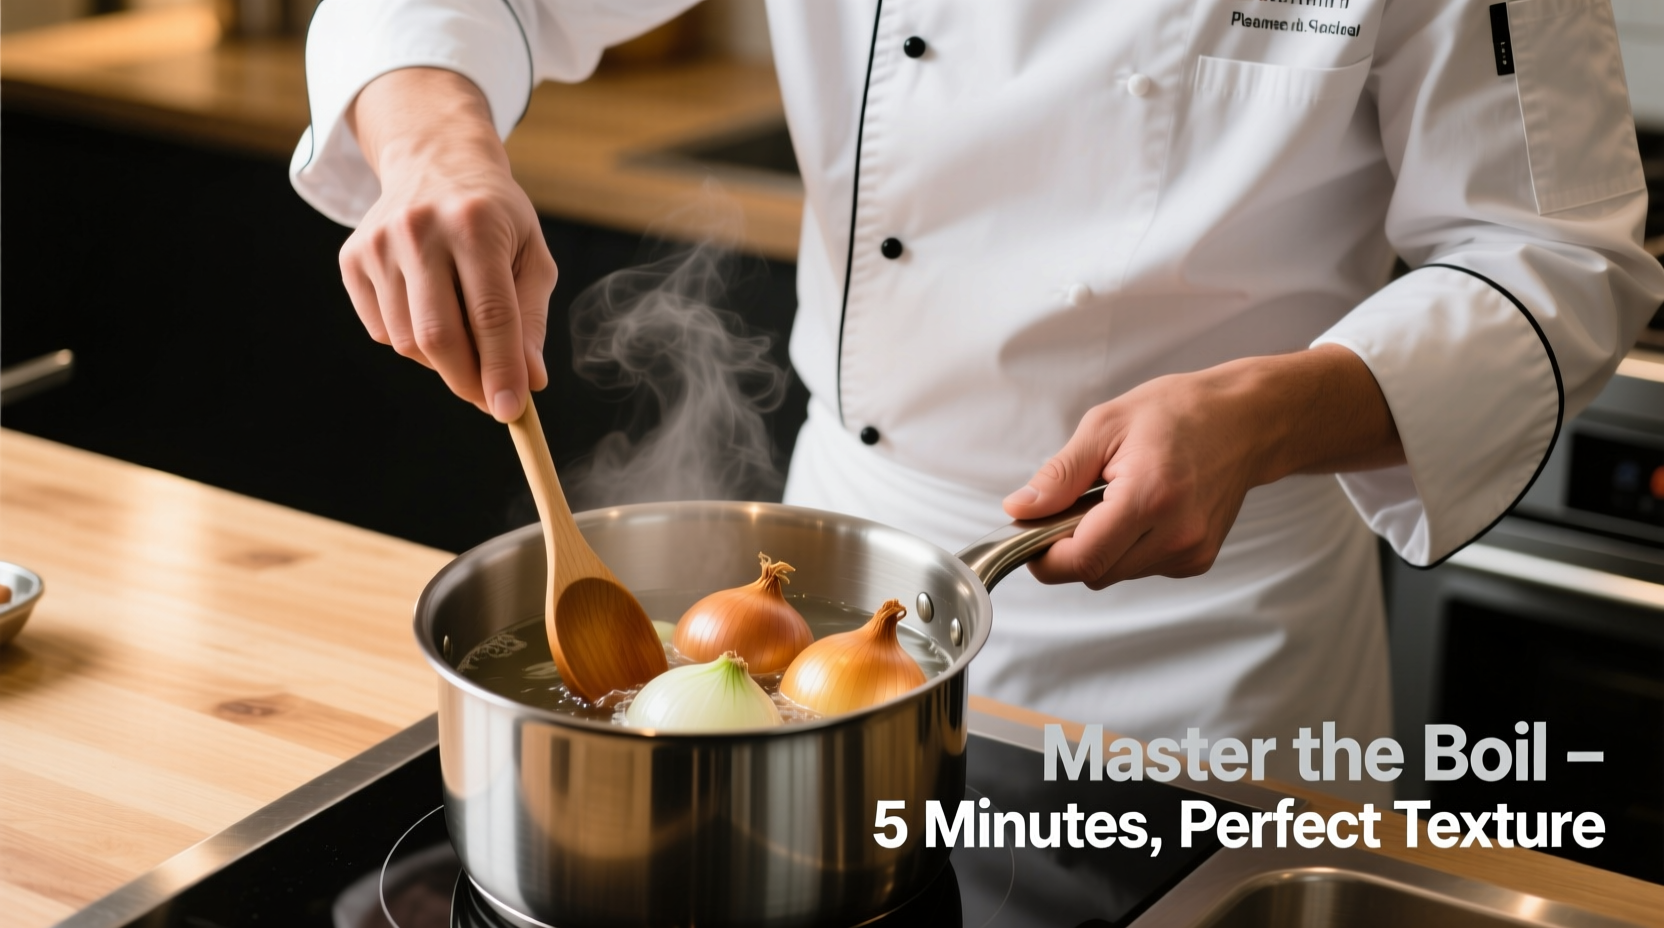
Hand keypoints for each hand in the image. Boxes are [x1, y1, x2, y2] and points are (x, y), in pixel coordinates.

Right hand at [341, 68, 555, 420]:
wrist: (434, 159)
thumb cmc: (495, 216)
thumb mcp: (531, 255)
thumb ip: (531, 320)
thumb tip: (529, 382)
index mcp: (475, 224)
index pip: (490, 315)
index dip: (501, 370)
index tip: (511, 411)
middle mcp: (420, 230)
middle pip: (439, 336)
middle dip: (467, 381)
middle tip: (489, 399)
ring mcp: (378, 244)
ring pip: (408, 341)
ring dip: (443, 362)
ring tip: (466, 341)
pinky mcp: (352, 258)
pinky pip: (383, 331)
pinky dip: (412, 342)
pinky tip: (432, 311)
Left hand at [1002, 346, 1402, 588]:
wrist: (1245, 421)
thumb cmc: (1179, 413)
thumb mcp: (1105, 426)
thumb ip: (1060, 476)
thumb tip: (1021, 510)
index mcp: (1149, 497)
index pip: (1081, 560)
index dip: (1044, 555)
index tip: (1030, 534)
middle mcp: (1176, 534)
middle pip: (1095, 572)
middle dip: (1070, 546)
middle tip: (1075, 503)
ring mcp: (1191, 552)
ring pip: (1116, 574)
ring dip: (1101, 547)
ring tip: (1115, 499)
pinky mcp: (1198, 560)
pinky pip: (1141, 568)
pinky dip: (1128, 547)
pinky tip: (1141, 511)